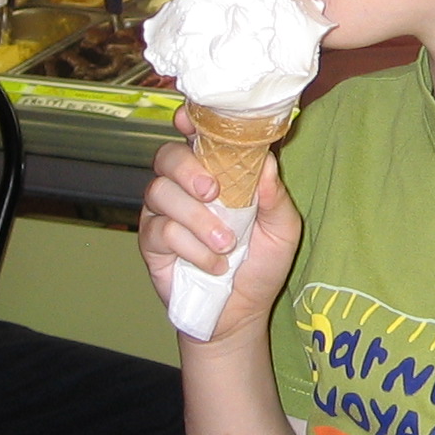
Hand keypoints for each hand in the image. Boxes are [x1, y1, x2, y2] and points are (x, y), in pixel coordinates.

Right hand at [140, 112, 301, 342]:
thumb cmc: (261, 265)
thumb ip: (275, 195)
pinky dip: (191, 247)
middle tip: (213, 193)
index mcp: (216, 173)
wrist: (241, 313)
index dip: (188, 122)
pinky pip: (160, 231)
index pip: (194, 136)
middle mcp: (184, 186)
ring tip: (226, 244)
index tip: (190, 122)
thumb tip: (267, 161)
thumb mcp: (282, 229)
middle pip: (166, 156)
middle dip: (187, 168)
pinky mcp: (151, 243)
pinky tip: (213, 264)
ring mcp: (164, 213)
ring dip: (196, 218)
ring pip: (160, 192)